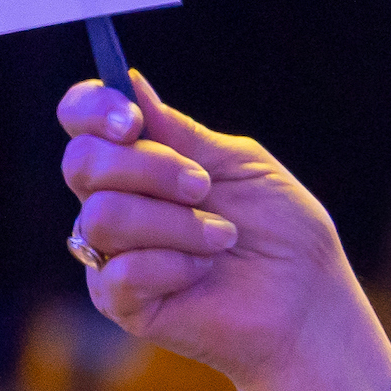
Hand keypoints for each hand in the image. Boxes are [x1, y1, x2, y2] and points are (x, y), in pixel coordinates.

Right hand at [55, 77, 390, 390]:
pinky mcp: (121, 300)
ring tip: (223, 238)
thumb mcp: (243, 168)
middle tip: (203, 187)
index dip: (91, 109)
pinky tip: (204, 273)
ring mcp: (112, 253)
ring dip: (175, 223)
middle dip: (149, 168)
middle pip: (81, 162)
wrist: (309, 306)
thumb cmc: (284, 236)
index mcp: (140, 163)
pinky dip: (173, 265)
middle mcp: (116, 202)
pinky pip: (120, 270)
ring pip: (103, 216)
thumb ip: (185, 133)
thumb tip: (131, 84)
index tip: (131, 119)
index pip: (81, 122)